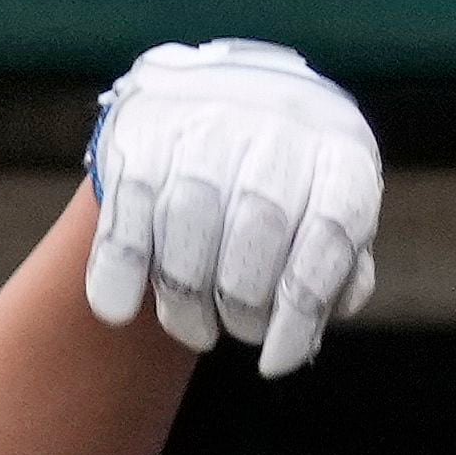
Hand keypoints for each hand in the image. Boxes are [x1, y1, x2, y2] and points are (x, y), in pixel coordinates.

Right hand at [84, 39, 382, 375]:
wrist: (226, 92)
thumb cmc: (294, 182)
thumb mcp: (333, 213)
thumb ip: (339, 268)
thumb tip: (320, 319)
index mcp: (339, 152)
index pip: (328, 236)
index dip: (300, 312)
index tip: (275, 363)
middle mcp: (276, 127)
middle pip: (256, 230)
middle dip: (241, 306)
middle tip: (234, 333)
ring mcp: (205, 123)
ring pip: (187, 222)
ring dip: (184, 298)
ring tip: (193, 329)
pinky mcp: (142, 132)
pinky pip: (126, 209)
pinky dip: (117, 269)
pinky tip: (116, 310)